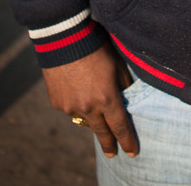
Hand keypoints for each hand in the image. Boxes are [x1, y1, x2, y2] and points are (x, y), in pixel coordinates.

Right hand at [42, 42, 138, 158]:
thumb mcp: (117, 64)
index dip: (127, 140)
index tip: (132, 152)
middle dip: (109, 144)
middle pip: (102, 132)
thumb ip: (124, 85)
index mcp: (107, 98)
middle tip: (113, 153)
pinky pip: (70, 109)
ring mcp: (71, 107)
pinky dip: (76, 103)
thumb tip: (127, 99)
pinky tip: (76, 88)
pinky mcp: (57, 103)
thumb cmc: (96, 47)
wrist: (64, 38)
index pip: (120, 127)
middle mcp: (88, 108)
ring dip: (91, 116)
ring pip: (85, 119)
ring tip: (93, 102)